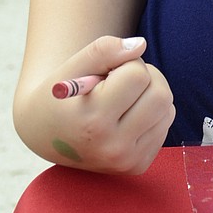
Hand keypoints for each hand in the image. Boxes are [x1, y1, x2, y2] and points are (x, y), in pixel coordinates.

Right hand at [16, 35, 174, 174]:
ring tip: (122, 99)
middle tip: (121, 81)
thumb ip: (105, 49)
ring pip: (167, 110)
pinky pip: (164, 126)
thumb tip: (141, 45)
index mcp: (93, 122)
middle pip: (160, 95)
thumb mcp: (73, 66)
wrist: (45, 134)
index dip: (127, 64)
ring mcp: (126, 161)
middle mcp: (112, 148)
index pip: (138, 76)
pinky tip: (126, 116)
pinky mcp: (137, 166)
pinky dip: (152, 114)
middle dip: (145, 78)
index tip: (109, 72)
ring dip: (150, 95)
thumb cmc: (63, 94)